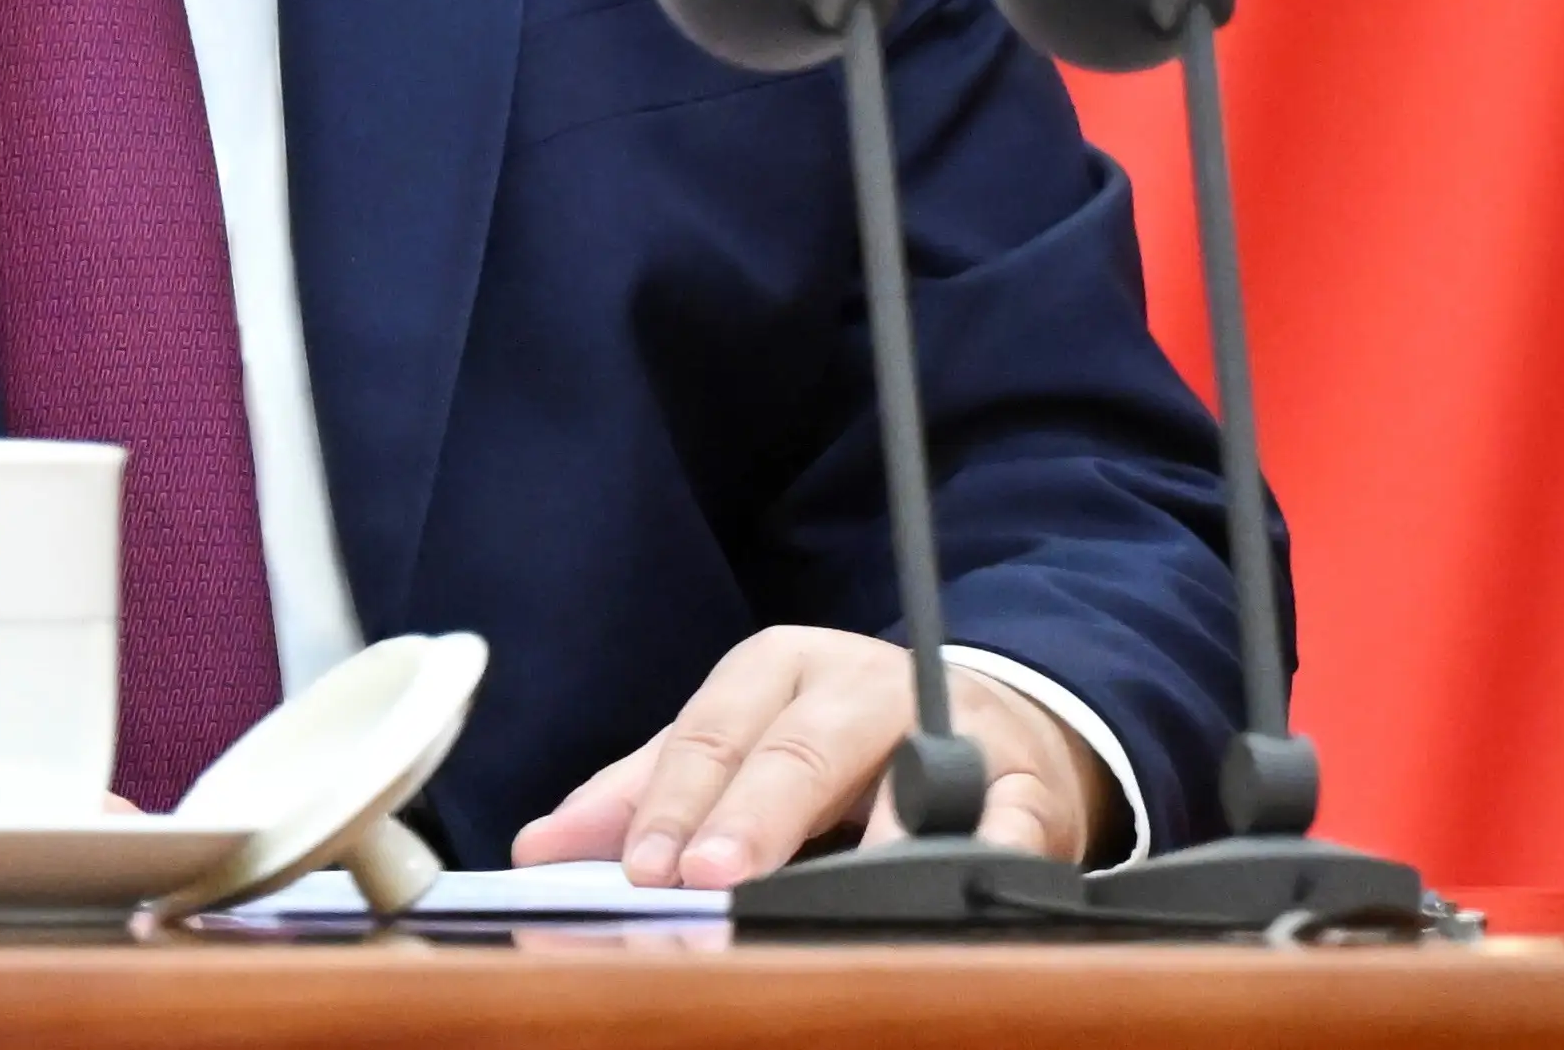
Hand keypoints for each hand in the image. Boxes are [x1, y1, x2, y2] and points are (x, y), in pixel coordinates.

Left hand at [508, 632, 1107, 886]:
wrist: (985, 721)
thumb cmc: (835, 744)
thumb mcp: (737, 744)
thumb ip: (643, 793)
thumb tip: (538, 849)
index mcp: (778, 668)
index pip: (710, 735)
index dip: (671, 806)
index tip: (639, 870)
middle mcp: (860, 685)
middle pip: (798, 749)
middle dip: (750, 817)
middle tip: (706, 878)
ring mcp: (949, 728)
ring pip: (906, 775)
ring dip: (872, 839)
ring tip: (835, 894)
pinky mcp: (1025, 781)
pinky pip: (1012, 813)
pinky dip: (990, 847)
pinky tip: (958, 877)